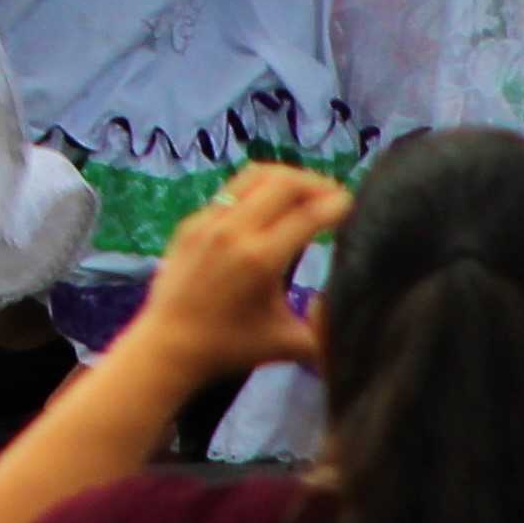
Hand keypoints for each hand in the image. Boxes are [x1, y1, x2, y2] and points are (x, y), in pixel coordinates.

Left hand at [123, 164, 343, 383]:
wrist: (170, 344)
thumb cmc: (232, 347)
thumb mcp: (289, 344)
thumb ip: (326, 326)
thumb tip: (352, 300)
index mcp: (261, 258)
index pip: (308, 215)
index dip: (337, 205)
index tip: (354, 204)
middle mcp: (235, 230)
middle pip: (284, 183)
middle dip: (316, 184)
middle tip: (334, 195)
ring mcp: (209, 220)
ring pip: (255, 176)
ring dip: (286, 178)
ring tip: (305, 191)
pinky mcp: (191, 221)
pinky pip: (231, 191)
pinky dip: (258, 191)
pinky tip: (268, 206)